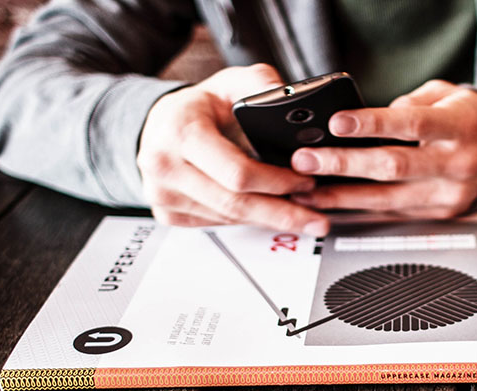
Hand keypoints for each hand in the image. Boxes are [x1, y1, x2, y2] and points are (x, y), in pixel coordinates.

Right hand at [138, 64, 329, 235]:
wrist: (160, 124)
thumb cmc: (198, 106)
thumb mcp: (230, 82)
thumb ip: (261, 83)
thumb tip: (288, 96)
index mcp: (180, 132)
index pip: (237, 172)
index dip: (276, 182)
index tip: (305, 182)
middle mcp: (164, 166)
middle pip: (235, 204)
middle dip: (281, 213)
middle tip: (316, 220)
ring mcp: (162, 194)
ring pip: (228, 218)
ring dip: (267, 219)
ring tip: (301, 216)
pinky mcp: (166, 213)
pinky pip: (216, 223)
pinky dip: (246, 220)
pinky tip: (267, 215)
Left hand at [289, 80, 476, 218]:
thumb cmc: (466, 118)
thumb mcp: (446, 95)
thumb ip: (410, 102)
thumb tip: (367, 118)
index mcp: (461, 126)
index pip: (412, 124)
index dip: (373, 124)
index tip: (337, 123)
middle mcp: (457, 163)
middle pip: (394, 167)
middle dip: (344, 164)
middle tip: (307, 160)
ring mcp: (449, 194)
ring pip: (387, 200)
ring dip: (341, 196)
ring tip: (307, 189)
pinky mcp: (439, 214)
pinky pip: (393, 213)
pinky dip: (360, 209)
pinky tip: (333, 204)